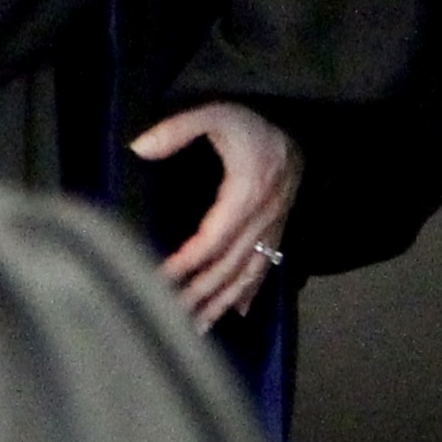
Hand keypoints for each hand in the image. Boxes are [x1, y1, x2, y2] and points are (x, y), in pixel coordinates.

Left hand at [131, 101, 303, 326]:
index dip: (185, 262)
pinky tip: (238, 314)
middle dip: (199, 295)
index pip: (212, 239)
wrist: (302, 124)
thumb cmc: (252, 121)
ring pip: (248, 275)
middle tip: (168, 318)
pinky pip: (266, 269)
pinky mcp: (279, 232)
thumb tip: (139, 148)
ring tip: (196, 328)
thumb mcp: (215, 112)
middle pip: (229, 267)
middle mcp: (262, 219)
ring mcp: (274, 229)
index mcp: (246, 193)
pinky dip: (250, 294)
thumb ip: (178, 128)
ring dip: (221, 304)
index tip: (158, 278)